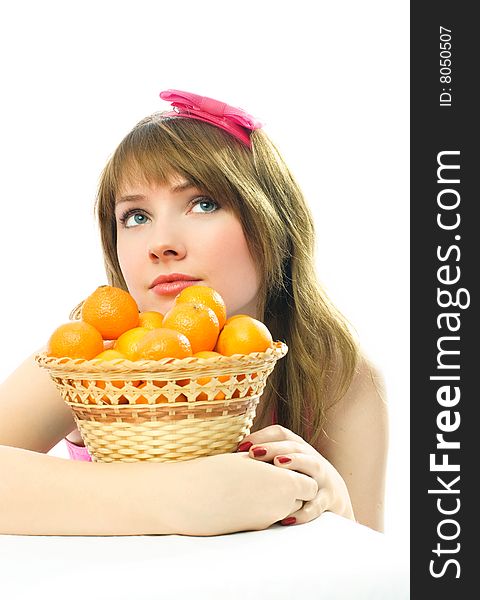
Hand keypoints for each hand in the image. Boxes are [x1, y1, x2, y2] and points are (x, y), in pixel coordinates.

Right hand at [171, 452, 317, 535]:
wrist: (189, 497)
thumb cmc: (216, 471)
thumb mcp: (247, 460)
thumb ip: (269, 464)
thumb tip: (277, 465)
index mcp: (284, 483)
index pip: (310, 484)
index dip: (299, 475)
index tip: (282, 466)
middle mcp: (281, 506)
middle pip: (301, 499)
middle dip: (292, 489)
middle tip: (271, 475)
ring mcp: (268, 520)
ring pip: (286, 511)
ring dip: (278, 500)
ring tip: (255, 486)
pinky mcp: (253, 530)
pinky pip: (269, 518)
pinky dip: (263, 508)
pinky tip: (243, 498)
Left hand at [237, 425, 354, 525]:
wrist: (335, 497)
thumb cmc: (299, 479)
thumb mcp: (285, 465)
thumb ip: (263, 461)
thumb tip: (227, 461)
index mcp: (297, 447)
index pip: (281, 433)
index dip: (262, 436)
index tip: (242, 446)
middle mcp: (311, 457)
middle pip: (294, 446)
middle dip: (274, 447)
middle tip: (254, 453)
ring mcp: (322, 477)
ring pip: (312, 465)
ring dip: (295, 462)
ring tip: (278, 464)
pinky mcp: (329, 499)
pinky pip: (318, 503)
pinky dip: (305, 511)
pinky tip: (289, 517)